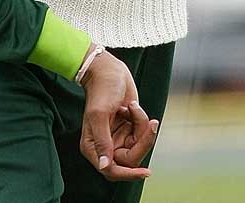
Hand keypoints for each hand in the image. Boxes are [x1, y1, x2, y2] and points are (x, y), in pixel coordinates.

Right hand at [79, 51, 159, 182]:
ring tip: (133, 106)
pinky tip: (132, 105)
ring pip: (138, 146)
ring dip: (141, 125)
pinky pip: (142, 133)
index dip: (129, 174)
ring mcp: (118, 137)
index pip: (112, 170)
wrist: (110, 70)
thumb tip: (104, 166)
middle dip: (142, 141)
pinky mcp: (129, 128)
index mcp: (93, 147)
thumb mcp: (99, 115)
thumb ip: (102, 142)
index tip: (146, 172)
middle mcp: (105, 146)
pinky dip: (141, 118)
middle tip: (151, 123)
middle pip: (130, 160)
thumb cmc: (101, 89)